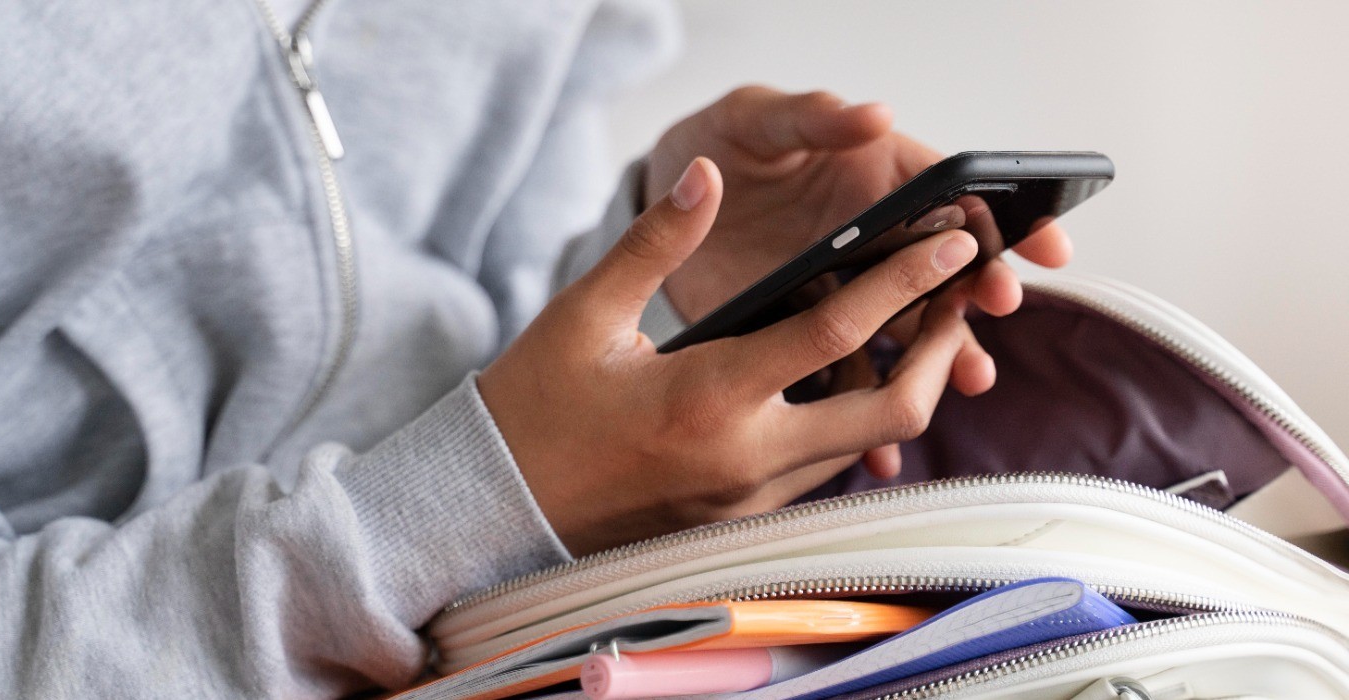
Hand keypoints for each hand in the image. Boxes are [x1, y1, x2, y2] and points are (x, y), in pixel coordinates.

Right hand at [479, 159, 985, 554]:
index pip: (839, 333)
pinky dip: (847, 421)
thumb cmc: (535, 408)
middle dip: (939, 352)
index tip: (952, 244)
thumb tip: (706, 176)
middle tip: (954, 300)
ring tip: (903, 330)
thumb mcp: (585, 313)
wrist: (495, 506)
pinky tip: (834, 378)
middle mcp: (746, 458)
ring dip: (895, 388)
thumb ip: (656, 240)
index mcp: (710, 398)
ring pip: (863, 446)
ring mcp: (748, 498)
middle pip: (890, 412)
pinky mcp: (740, 518)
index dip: (906, 281)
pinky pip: (822, 468)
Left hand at [646, 87, 1071, 394]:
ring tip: (966, 378)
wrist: (662, 190)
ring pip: (907, 333)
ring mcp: (844, 291)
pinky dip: (864, 416)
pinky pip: (845, 380)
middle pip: (944, 273)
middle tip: (999, 306)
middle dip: (979, 292)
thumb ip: (812, 117)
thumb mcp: (759, 118)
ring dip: (940, 360)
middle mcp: (875, 240)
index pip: (957, 197)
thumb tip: (874, 115)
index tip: (1045, 244)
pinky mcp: (803, 335)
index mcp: (877, 178)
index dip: (1005, 219)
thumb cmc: (720, 139)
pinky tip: (879, 445)